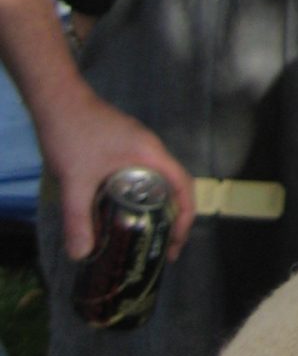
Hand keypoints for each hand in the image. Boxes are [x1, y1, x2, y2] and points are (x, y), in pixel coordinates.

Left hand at [38, 82, 194, 257]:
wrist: (55, 99)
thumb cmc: (74, 134)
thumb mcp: (76, 180)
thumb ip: (78, 218)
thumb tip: (80, 256)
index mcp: (151, 154)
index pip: (183, 186)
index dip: (184, 217)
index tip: (174, 245)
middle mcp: (149, 149)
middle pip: (172, 186)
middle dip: (170, 218)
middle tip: (157, 247)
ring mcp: (134, 146)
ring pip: (154, 181)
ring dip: (152, 207)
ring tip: (140, 234)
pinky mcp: (120, 146)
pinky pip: (138, 175)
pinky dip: (135, 196)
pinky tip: (116, 210)